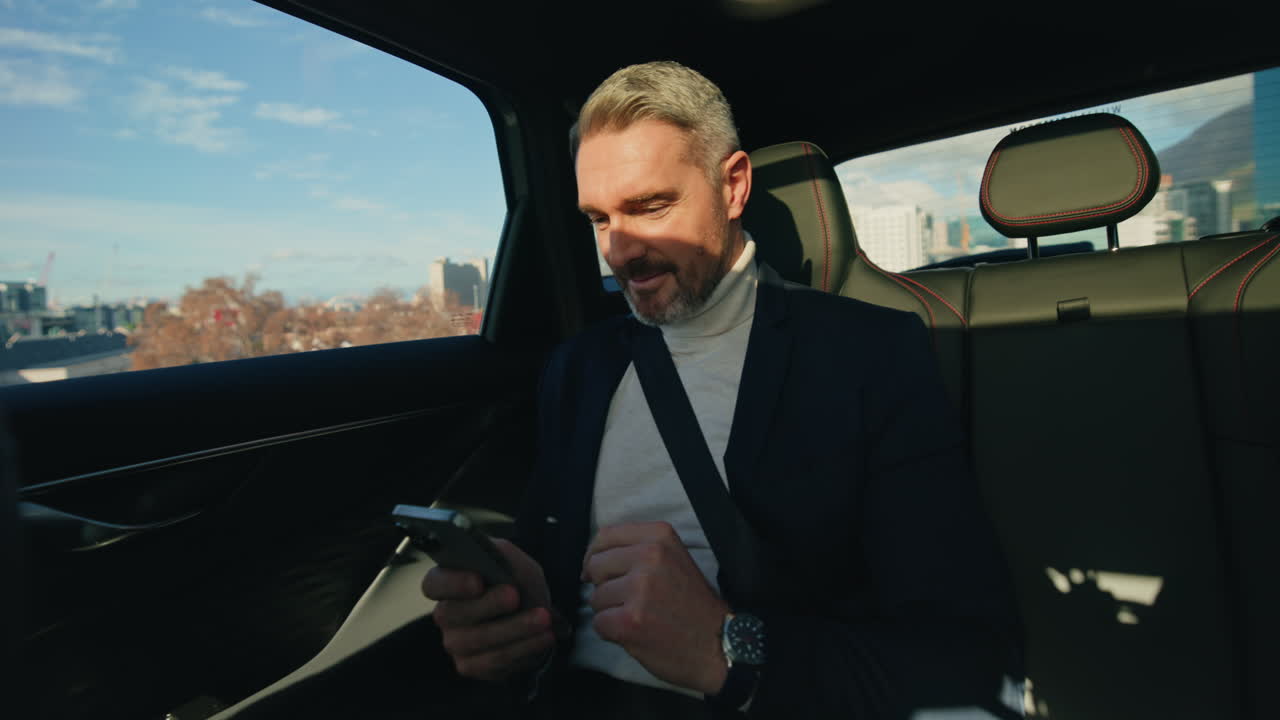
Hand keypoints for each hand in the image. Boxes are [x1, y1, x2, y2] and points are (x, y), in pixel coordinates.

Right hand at [422, 538, 561, 681]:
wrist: (533, 614)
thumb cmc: (516, 582)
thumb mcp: (513, 562)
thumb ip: (502, 556)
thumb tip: (496, 560)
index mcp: (446, 583)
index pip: (433, 584)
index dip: (452, 583)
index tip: (478, 581)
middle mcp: (445, 614)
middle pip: (452, 614)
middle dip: (487, 605)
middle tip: (515, 596)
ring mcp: (455, 643)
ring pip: (477, 640)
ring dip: (515, 629)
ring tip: (543, 619)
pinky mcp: (470, 666)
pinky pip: (493, 662)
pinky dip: (523, 649)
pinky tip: (544, 637)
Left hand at [582, 521, 729, 694]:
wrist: (718, 644)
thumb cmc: (693, 605)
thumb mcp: (674, 559)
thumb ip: (639, 550)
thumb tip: (592, 561)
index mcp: (660, 536)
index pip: (606, 536)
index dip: (595, 555)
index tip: (599, 572)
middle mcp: (650, 556)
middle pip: (596, 566)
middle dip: (603, 586)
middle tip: (626, 600)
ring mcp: (639, 588)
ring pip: (595, 597)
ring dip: (609, 612)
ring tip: (637, 618)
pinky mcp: (630, 620)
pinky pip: (598, 623)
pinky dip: (611, 633)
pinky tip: (634, 633)